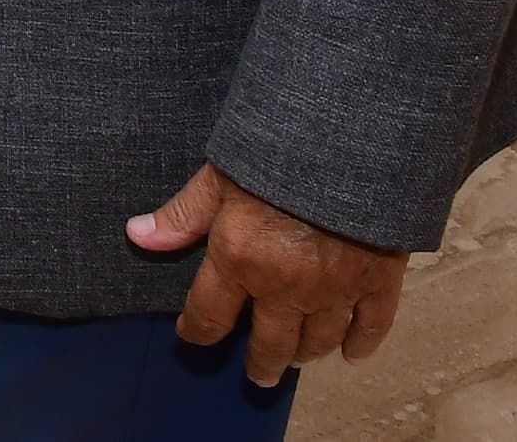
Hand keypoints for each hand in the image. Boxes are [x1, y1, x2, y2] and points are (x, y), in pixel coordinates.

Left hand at [133, 164, 407, 386]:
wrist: (349, 141)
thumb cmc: (278, 151)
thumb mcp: (219, 176)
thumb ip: (183, 214)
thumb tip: (138, 236)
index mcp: (240, 260)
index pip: (210, 315)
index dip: (198, 331)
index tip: (194, 336)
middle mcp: (286, 287)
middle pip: (270, 345)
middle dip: (260, 363)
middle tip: (258, 375)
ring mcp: (334, 288)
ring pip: (318, 341)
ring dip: (304, 354)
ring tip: (295, 358)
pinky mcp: (377, 280)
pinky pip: (370, 326)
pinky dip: (361, 344)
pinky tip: (352, 354)